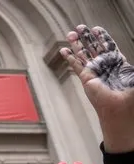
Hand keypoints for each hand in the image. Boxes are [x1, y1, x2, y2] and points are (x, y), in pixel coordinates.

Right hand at [60, 25, 133, 152]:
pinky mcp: (85, 77)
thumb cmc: (129, 93)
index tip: (96, 29)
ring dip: (76, 44)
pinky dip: (70, 57)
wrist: (119, 107)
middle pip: (94, 47)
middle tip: (79, 27)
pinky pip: (76, 65)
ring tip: (70, 34)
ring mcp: (94, 71)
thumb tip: (130, 62)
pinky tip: (64, 50)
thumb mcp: (133, 74)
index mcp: (117, 63)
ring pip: (83, 54)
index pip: (108, 46)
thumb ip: (131, 69)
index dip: (102, 37)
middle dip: (87, 37)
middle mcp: (104, 65)